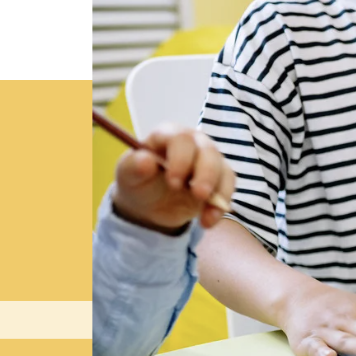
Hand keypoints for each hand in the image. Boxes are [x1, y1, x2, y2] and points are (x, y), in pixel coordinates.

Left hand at [114, 128, 231, 234]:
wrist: (149, 203)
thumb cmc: (138, 181)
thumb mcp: (128, 175)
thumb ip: (133, 166)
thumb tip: (145, 160)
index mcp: (169, 135)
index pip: (181, 139)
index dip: (181, 159)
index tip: (173, 182)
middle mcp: (193, 143)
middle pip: (208, 151)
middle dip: (206, 174)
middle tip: (198, 195)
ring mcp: (209, 159)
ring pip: (223, 169)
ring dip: (218, 192)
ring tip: (205, 217)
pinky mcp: (219, 178)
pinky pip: (228, 188)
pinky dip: (221, 206)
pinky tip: (208, 221)